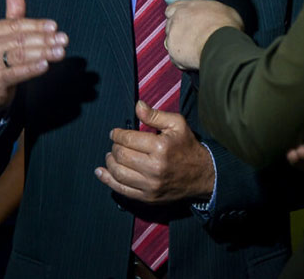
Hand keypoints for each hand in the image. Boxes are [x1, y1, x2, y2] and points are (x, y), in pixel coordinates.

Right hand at [0, 0, 67, 124]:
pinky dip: (32, 68)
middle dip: (45, 39)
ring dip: (44, 53)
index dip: (37, 25)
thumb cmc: (1, 59)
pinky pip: (17, 72)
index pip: (16, 25)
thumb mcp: (7, 36)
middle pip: (20, 40)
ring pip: (21, 55)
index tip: (55, 26)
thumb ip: (13, 16)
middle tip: (64, 40)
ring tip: (61, 51)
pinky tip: (46, 65)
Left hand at [94, 101, 214, 203]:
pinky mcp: (148, 197)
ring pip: (118, 173)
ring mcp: (150, 185)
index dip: (117, 134)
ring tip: (111, 156)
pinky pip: (122, 190)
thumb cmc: (188, 146)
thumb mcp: (177, 124)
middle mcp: (154, 168)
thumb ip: (155, 115)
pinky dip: (108, 180)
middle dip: (114, 147)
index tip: (115, 133)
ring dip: (110, 162)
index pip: (128, 139)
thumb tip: (137, 106)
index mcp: (160, 147)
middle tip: (116, 143)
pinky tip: (101, 172)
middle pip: (121, 156)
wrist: (202, 174)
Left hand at [164, 0, 243, 70]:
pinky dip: (183, 60)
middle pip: (171, 25)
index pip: (173, 8)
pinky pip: (176, 57)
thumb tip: (217, 15)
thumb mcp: (223, 9)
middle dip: (179, 31)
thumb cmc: (224, 26)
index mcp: (186, 7)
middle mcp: (176, 20)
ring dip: (180, 45)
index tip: (184, 20)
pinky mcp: (173, 53)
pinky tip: (195, 59)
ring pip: (172, 41)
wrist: (221, 44)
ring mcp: (172, 37)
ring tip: (195, 50)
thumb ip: (212, 11)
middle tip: (192, 36)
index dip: (178, 15)